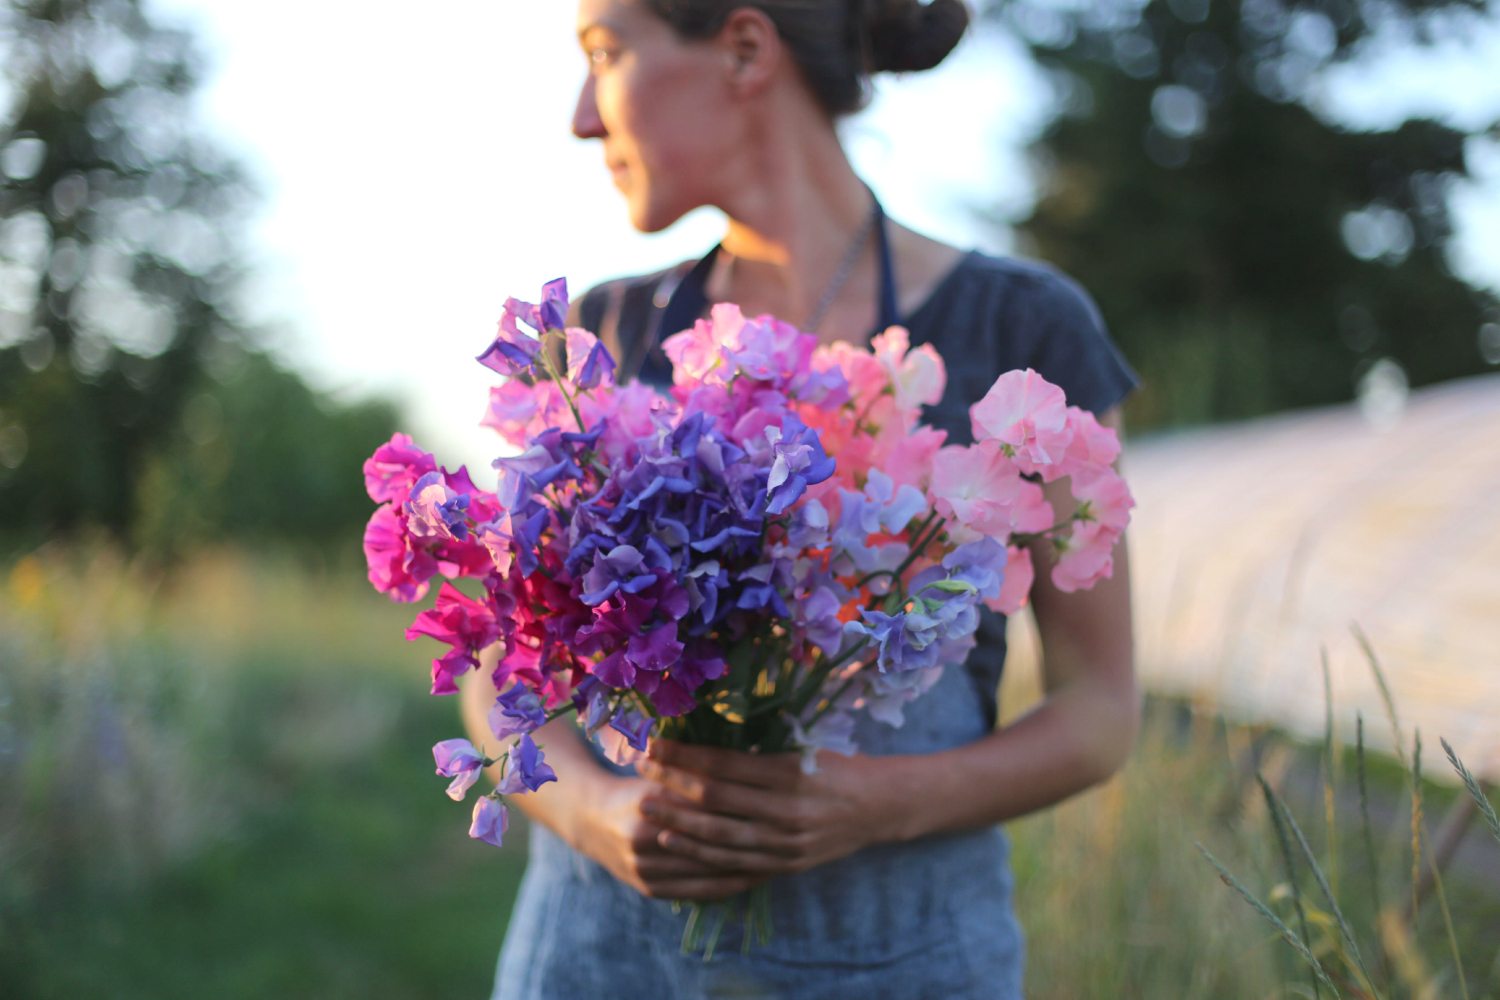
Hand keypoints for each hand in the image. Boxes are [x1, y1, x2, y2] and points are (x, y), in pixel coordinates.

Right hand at [571, 775, 764, 900]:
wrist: (590, 818)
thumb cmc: (637, 785)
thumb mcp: (663, 770)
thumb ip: (698, 769)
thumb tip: (751, 758)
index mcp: (649, 800)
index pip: (706, 807)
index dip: (742, 808)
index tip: (774, 807)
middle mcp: (644, 837)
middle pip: (708, 842)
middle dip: (749, 842)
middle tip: (785, 839)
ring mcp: (644, 867)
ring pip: (704, 871)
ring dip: (743, 868)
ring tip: (777, 860)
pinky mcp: (647, 888)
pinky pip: (695, 892)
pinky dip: (725, 886)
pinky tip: (750, 879)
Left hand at [637, 741, 893, 877]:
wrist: (879, 807)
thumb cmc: (835, 766)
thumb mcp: (801, 748)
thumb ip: (755, 750)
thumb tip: (702, 737)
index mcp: (789, 772)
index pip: (723, 764)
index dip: (684, 755)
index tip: (654, 745)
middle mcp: (786, 809)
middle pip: (715, 799)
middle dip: (672, 784)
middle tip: (640, 771)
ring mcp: (786, 842)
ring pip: (720, 836)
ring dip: (678, 823)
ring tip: (647, 809)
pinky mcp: (786, 864)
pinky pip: (735, 863)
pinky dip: (700, 853)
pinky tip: (674, 843)